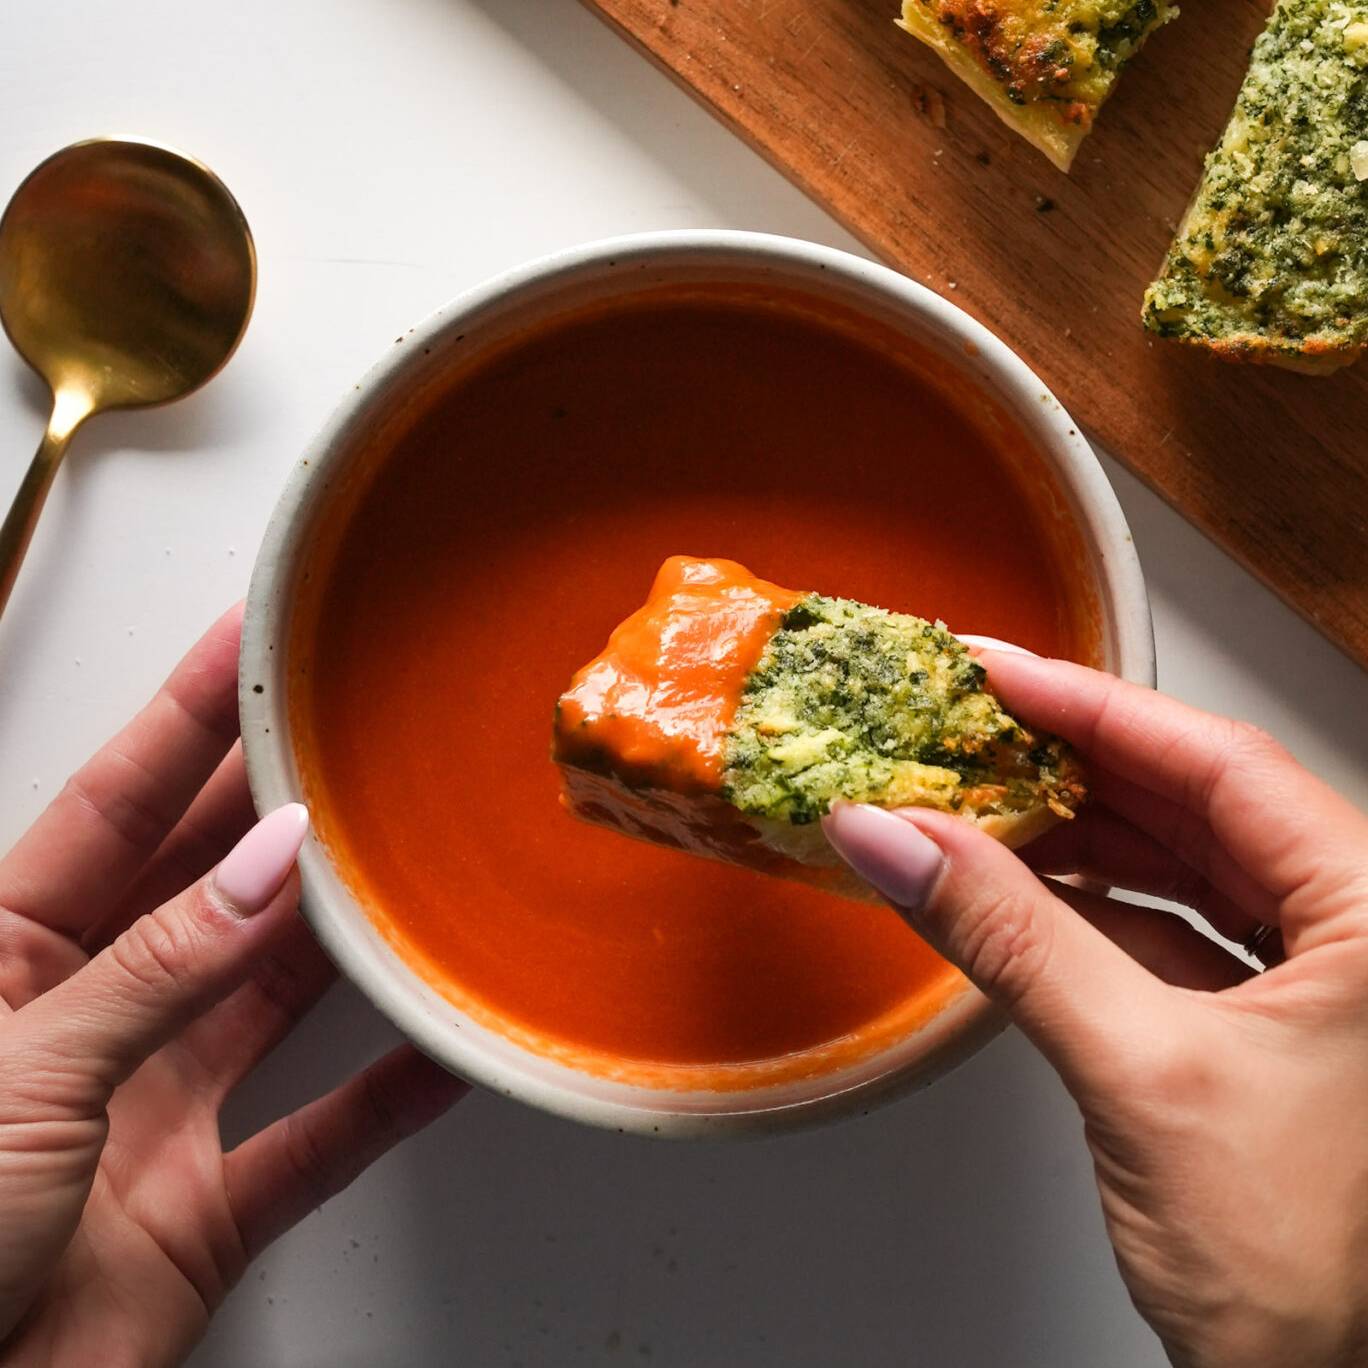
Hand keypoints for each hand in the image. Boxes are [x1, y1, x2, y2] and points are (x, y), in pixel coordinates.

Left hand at [0, 607, 466, 1367]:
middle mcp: (86, 1020)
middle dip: (277, 805)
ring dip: (340, 937)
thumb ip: (158, 968)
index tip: (250, 643)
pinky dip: (385, 1100)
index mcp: (3, 963)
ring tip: (410, 865)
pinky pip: (318, 1140)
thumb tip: (263, 868)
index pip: (112, 807)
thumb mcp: (20, 1075)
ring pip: (268, 994)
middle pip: (202, 884)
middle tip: (353, 732)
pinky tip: (441, 1051)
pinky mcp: (201, 1208)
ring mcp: (148, 1110)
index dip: (185, 718)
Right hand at [824, 652, 1367, 1367]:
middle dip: (1072, 769)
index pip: (1219, 764)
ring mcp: (1324, 982)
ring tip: (976, 809)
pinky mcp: (1271, 1031)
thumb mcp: (1138, 1071)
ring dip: (1073, 842)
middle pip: (1197, 806)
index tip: (998, 674)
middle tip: (969, 733)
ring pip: (1182, 870)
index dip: (1093, 708)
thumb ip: (1008, 939)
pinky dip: (1089, 914)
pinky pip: (1171, 936)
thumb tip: (899, 841)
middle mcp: (1364, 932)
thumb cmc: (1316, 1276)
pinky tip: (1020, 897)